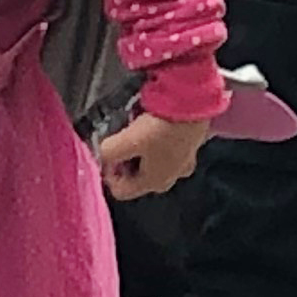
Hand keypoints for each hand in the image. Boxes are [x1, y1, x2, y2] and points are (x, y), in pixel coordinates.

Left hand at [94, 107, 217, 198]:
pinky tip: (153, 124)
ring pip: (150, 162)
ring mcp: (183, 164)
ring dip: (139, 149)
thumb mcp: (126, 141)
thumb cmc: (160, 127)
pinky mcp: (191, 147)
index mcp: (153, 183)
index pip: (119, 191)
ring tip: (136, 128)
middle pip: (135, 177)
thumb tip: (102, 155)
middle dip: (123, 160)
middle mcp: (170, 179)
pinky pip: (164, 150)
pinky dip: (155, 141)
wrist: (194, 105)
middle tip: (121, 138)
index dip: (107, 173)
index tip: (107, 150)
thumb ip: (107, 152)